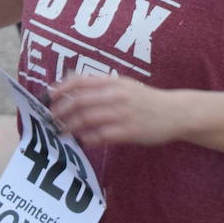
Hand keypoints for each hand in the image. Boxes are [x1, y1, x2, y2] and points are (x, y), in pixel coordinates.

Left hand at [48, 73, 178, 147]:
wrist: (175, 112)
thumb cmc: (146, 100)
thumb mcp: (125, 85)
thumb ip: (102, 85)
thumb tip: (73, 85)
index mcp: (114, 82)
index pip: (80, 81)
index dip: (61, 89)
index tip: (48, 97)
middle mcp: (116, 95)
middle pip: (79, 102)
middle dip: (61, 111)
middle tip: (51, 120)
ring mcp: (122, 113)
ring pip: (87, 120)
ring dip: (70, 127)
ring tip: (62, 132)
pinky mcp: (129, 131)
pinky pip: (101, 136)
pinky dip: (87, 139)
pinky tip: (82, 141)